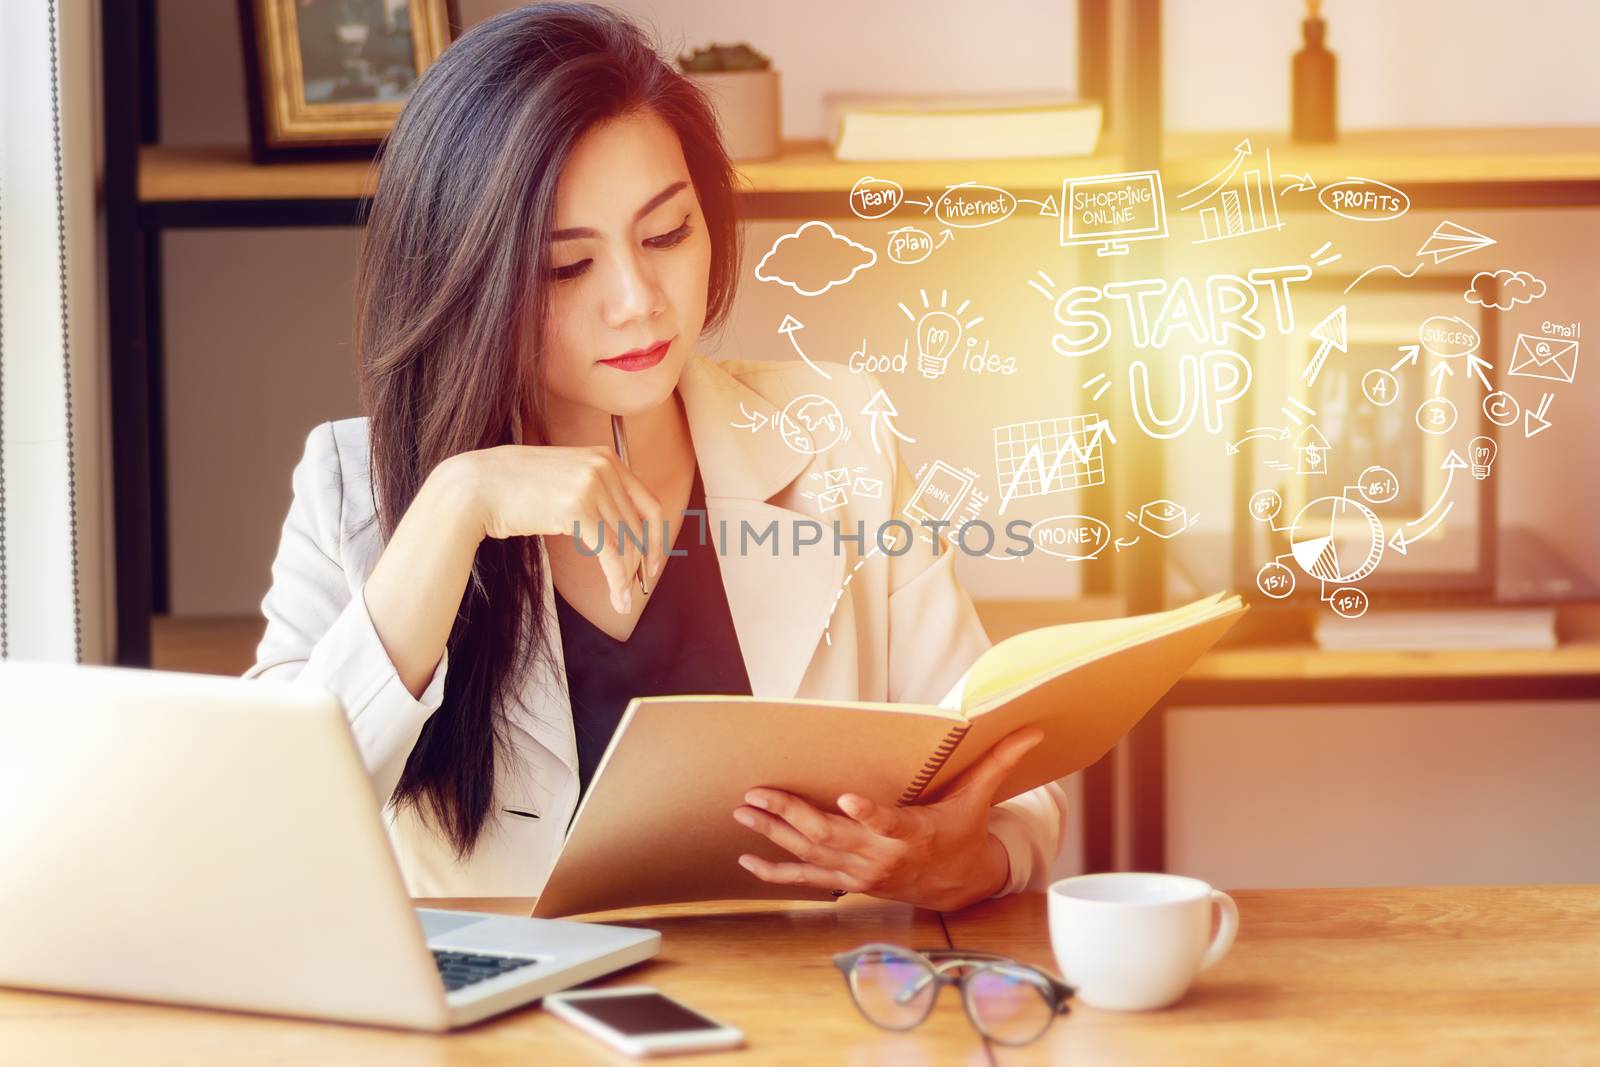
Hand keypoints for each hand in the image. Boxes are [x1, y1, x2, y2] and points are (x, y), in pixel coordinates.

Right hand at [439, 445, 663, 613]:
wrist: (474, 487)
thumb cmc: (513, 489)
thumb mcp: (564, 480)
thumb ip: (595, 495)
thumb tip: (620, 532)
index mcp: (605, 457)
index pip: (648, 504)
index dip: (656, 538)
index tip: (653, 562)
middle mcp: (603, 467)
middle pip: (638, 527)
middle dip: (640, 563)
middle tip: (635, 588)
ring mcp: (591, 485)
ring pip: (626, 543)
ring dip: (627, 577)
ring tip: (623, 599)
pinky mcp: (577, 508)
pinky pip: (610, 553)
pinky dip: (617, 580)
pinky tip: (618, 597)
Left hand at [731, 726, 1044, 911]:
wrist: (957, 883)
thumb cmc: (962, 831)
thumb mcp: (980, 797)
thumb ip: (999, 761)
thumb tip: (1033, 729)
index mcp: (912, 832)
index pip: (889, 822)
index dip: (868, 814)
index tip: (845, 800)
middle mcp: (881, 856)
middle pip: (831, 836)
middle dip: (791, 815)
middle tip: (759, 793)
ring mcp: (859, 872)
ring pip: (811, 854)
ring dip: (774, 835)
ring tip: (744, 812)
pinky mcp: (847, 880)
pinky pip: (805, 880)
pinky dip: (775, 873)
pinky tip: (746, 862)